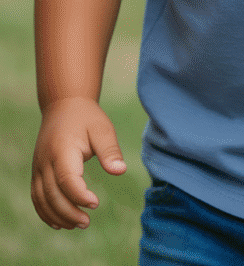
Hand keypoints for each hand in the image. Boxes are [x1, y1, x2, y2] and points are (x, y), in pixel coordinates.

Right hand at [31, 96, 126, 229]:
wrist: (64, 105)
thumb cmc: (86, 118)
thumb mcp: (102, 129)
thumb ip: (110, 150)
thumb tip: (120, 171)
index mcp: (62, 149)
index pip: (67, 179)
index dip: (79, 195)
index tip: (95, 203)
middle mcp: (46, 160)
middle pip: (52, 194)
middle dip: (69, 212)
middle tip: (87, 222)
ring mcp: (38, 167)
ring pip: (42, 199)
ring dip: (57, 216)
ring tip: (78, 224)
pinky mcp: (37, 172)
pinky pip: (36, 197)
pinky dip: (45, 212)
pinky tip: (60, 223)